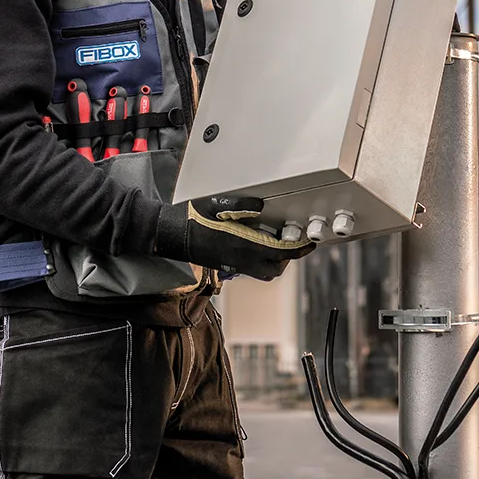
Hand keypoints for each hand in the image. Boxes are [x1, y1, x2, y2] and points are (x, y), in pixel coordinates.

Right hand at [156, 195, 314, 280]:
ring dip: (275, 262)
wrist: (170, 235)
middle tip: (293, 242)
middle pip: (275, 268)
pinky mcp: (226, 266)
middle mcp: (239, 259)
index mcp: (241, 244)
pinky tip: (257, 245)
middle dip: (288, 258)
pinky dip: (261, 261)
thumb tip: (261, 205)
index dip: (297, 249)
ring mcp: (232, 265)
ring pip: (264, 272)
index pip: (279, 252)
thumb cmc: (191, 218)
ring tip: (276, 244)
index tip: (308, 244)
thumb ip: (241, 206)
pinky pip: (251, 270)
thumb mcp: (216, 205)